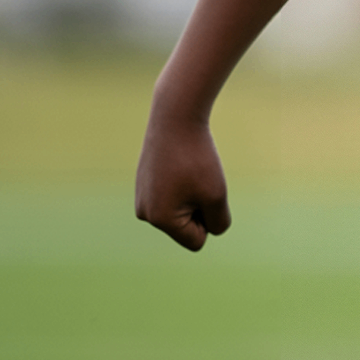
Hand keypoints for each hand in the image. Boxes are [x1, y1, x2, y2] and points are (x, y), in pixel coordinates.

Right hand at [134, 113, 231, 250]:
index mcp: (159, 220)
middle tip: (197, 177)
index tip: (206, 192)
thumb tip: (209, 230)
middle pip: (187, 226)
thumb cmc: (198, 158)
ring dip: (193, 194)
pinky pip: (174, 193)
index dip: (210, 219)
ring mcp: (142, 196)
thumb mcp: (216, 195)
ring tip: (188, 169)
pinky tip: (179, 163)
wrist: (175, 117)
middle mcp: (144, 213)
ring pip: (181, 209)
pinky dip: (184, 182)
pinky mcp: (144, 182)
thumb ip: (217, 222)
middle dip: (200, 206)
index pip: (196, 241)